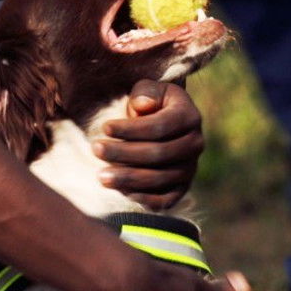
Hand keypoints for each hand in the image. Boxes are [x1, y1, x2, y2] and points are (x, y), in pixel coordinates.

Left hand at [95, 80, 203, 208]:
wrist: (165, 125)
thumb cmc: (151, 104)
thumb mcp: (148, 90)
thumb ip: (145, 93)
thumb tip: (142, 106)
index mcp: (190, 116)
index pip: (159, 126)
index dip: (131, 129)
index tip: (104, 127)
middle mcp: (195, 144)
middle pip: (158, 153)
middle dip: (124, 153)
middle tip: (96, 150)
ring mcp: (191, 168)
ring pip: (160, 178)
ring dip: (128, 178)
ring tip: (101, 175)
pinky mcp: (182, 188)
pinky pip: (166, 199)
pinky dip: (144, 198)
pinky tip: (122, 192)